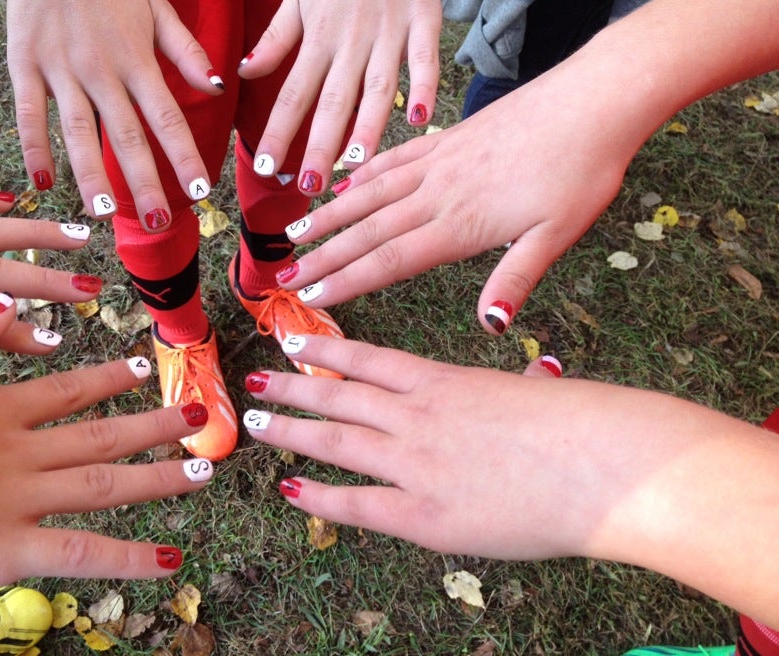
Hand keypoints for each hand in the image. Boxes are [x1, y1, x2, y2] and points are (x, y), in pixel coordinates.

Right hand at [0, 294, 212, 586]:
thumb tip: (4, 304)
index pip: (70, 391)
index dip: (112, 381)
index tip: (145, 370)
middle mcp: (19, 451)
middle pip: (102, 436)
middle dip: (155, 425)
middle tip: (200, 414)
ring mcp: (17, 499)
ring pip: (106, 486)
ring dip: (160, 477)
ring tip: (205, 469)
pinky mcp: (2, 550)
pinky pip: (79, 555)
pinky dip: (128, 560)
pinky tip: (172, 559)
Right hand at [4, 0, 218, 221]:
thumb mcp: (158, 6)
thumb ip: (186, 51)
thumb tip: (216, 88)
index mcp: (137, 58)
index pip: (167, 117)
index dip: (184, 156)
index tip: (199, 192)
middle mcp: (101, 69)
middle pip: (126, 135)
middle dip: (144, 182)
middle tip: (159, 221)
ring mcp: (60, 68)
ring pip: (78, 131)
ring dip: (91, 174)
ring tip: (103, 213)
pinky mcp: (24, 64)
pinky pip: (29, 113)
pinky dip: (34, 147)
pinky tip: (42, 183)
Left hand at [242, 0, 441, 194]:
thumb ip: (276, 38)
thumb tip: (245, 74)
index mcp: (318, 37)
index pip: (293, 93)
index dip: (279, 132)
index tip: (265, 169)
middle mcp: (350, 41)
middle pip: (332, 100)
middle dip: (319, 145)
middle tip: (309, 186)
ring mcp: (389, 31)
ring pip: (376, 86)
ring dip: (366, 126)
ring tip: (354, 163)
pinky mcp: (424, 18)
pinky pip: (424, 57)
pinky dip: (422, 86)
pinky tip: (418, 118)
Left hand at [242, 336, 579, 558]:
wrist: (603, 464)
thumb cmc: (584, 425)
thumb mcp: (539, 392)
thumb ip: (521, 387)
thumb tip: (540, 376)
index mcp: (445, 381)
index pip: (370, 360)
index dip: (327, 352)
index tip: (295, 344)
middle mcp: (418, 415)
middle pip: (339, 396)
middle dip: (293, 389)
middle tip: (254, 383)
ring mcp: (416, 462)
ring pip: (336, 440)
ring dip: (291, 430)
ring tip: (255, 424)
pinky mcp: (425, 515)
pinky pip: (358, 504)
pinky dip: (320, 496)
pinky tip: (291, 489)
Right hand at [276, 75, 630, 332]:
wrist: (594, 99)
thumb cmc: (582, 171)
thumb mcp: (558, 234)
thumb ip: (516, 279)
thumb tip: (490, 326)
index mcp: (461, 224)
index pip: (390, 260)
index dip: (346, 280)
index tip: (310, 297)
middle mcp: (438, 192)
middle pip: (368, 230)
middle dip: (323, 256)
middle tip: (285, 276)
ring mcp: (440, 161)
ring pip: (371, 193)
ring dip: (331, 216)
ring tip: (297, 232)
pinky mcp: (449, 138)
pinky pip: (394, 158)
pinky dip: (365, 174)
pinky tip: (346, 184)